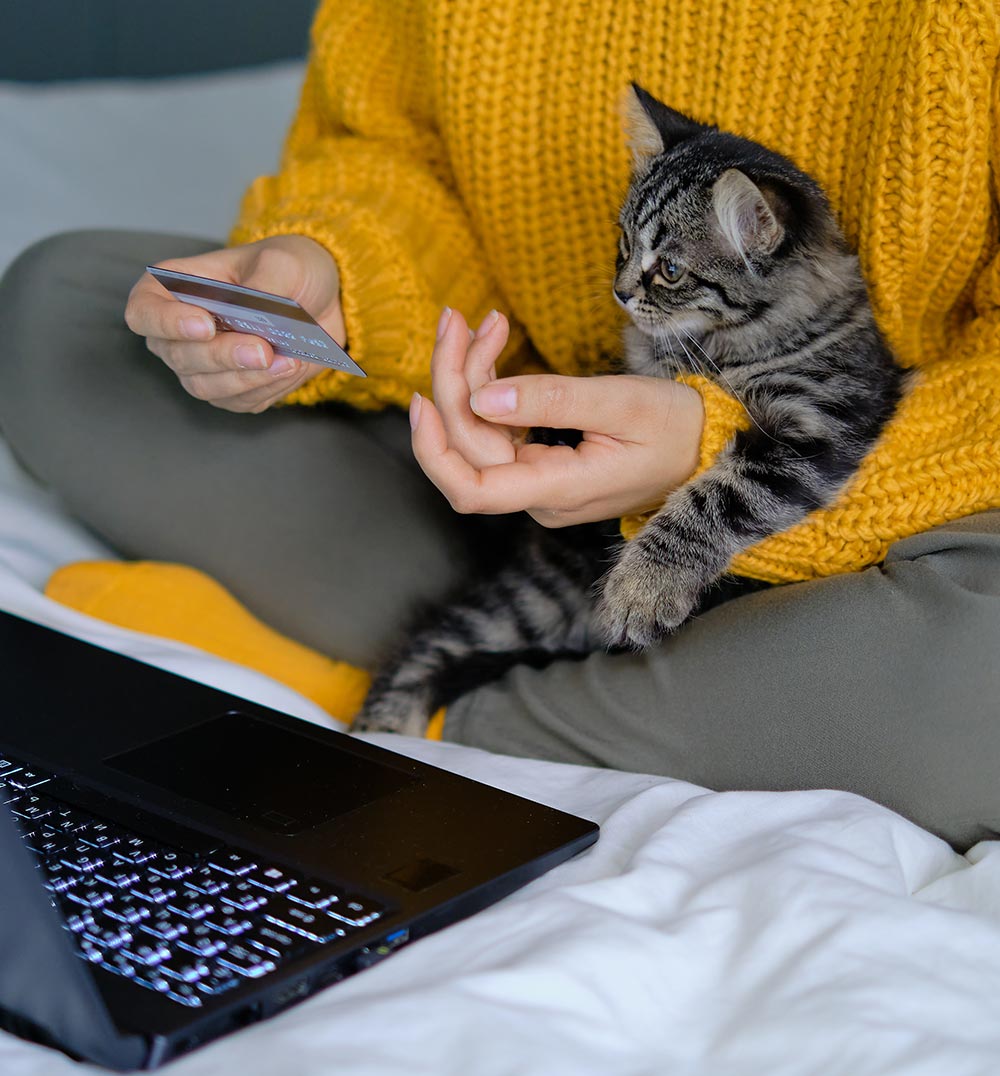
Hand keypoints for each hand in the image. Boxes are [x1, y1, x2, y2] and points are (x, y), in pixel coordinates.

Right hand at [124, 235, 344, 412]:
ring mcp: (204, 365)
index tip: (206, 325)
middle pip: (178, 356)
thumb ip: (265, 285)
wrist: (324, 302)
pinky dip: (266, 389)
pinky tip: (290, 369)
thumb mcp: (284, 262)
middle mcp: (180, 331)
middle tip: (262, 350)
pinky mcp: (233, 390)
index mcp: (176, 287)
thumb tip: (255, 319)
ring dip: (245, 379)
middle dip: (222, 356)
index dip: (165, 323)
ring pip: (204, 386)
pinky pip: (239, 402)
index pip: (143, 311)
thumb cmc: (291, 270)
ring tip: (286, 361)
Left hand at [410, 307, 704, 525]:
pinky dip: (489, 387)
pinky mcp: (541, 464)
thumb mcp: (621, 403)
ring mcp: (538, 483)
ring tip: (484, 322)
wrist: (709, 447)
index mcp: (558, 490)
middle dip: (453, 379)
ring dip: (469, 376)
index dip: (434, 449)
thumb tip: (482, 397)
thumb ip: (552, 401)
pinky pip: (498, 429)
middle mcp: (539, 495)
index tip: (421, 397)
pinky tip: (493, 346)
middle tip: (458, 317)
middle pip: (469, 445)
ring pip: (479, 433)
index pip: (472, 490)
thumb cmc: (677, 428)